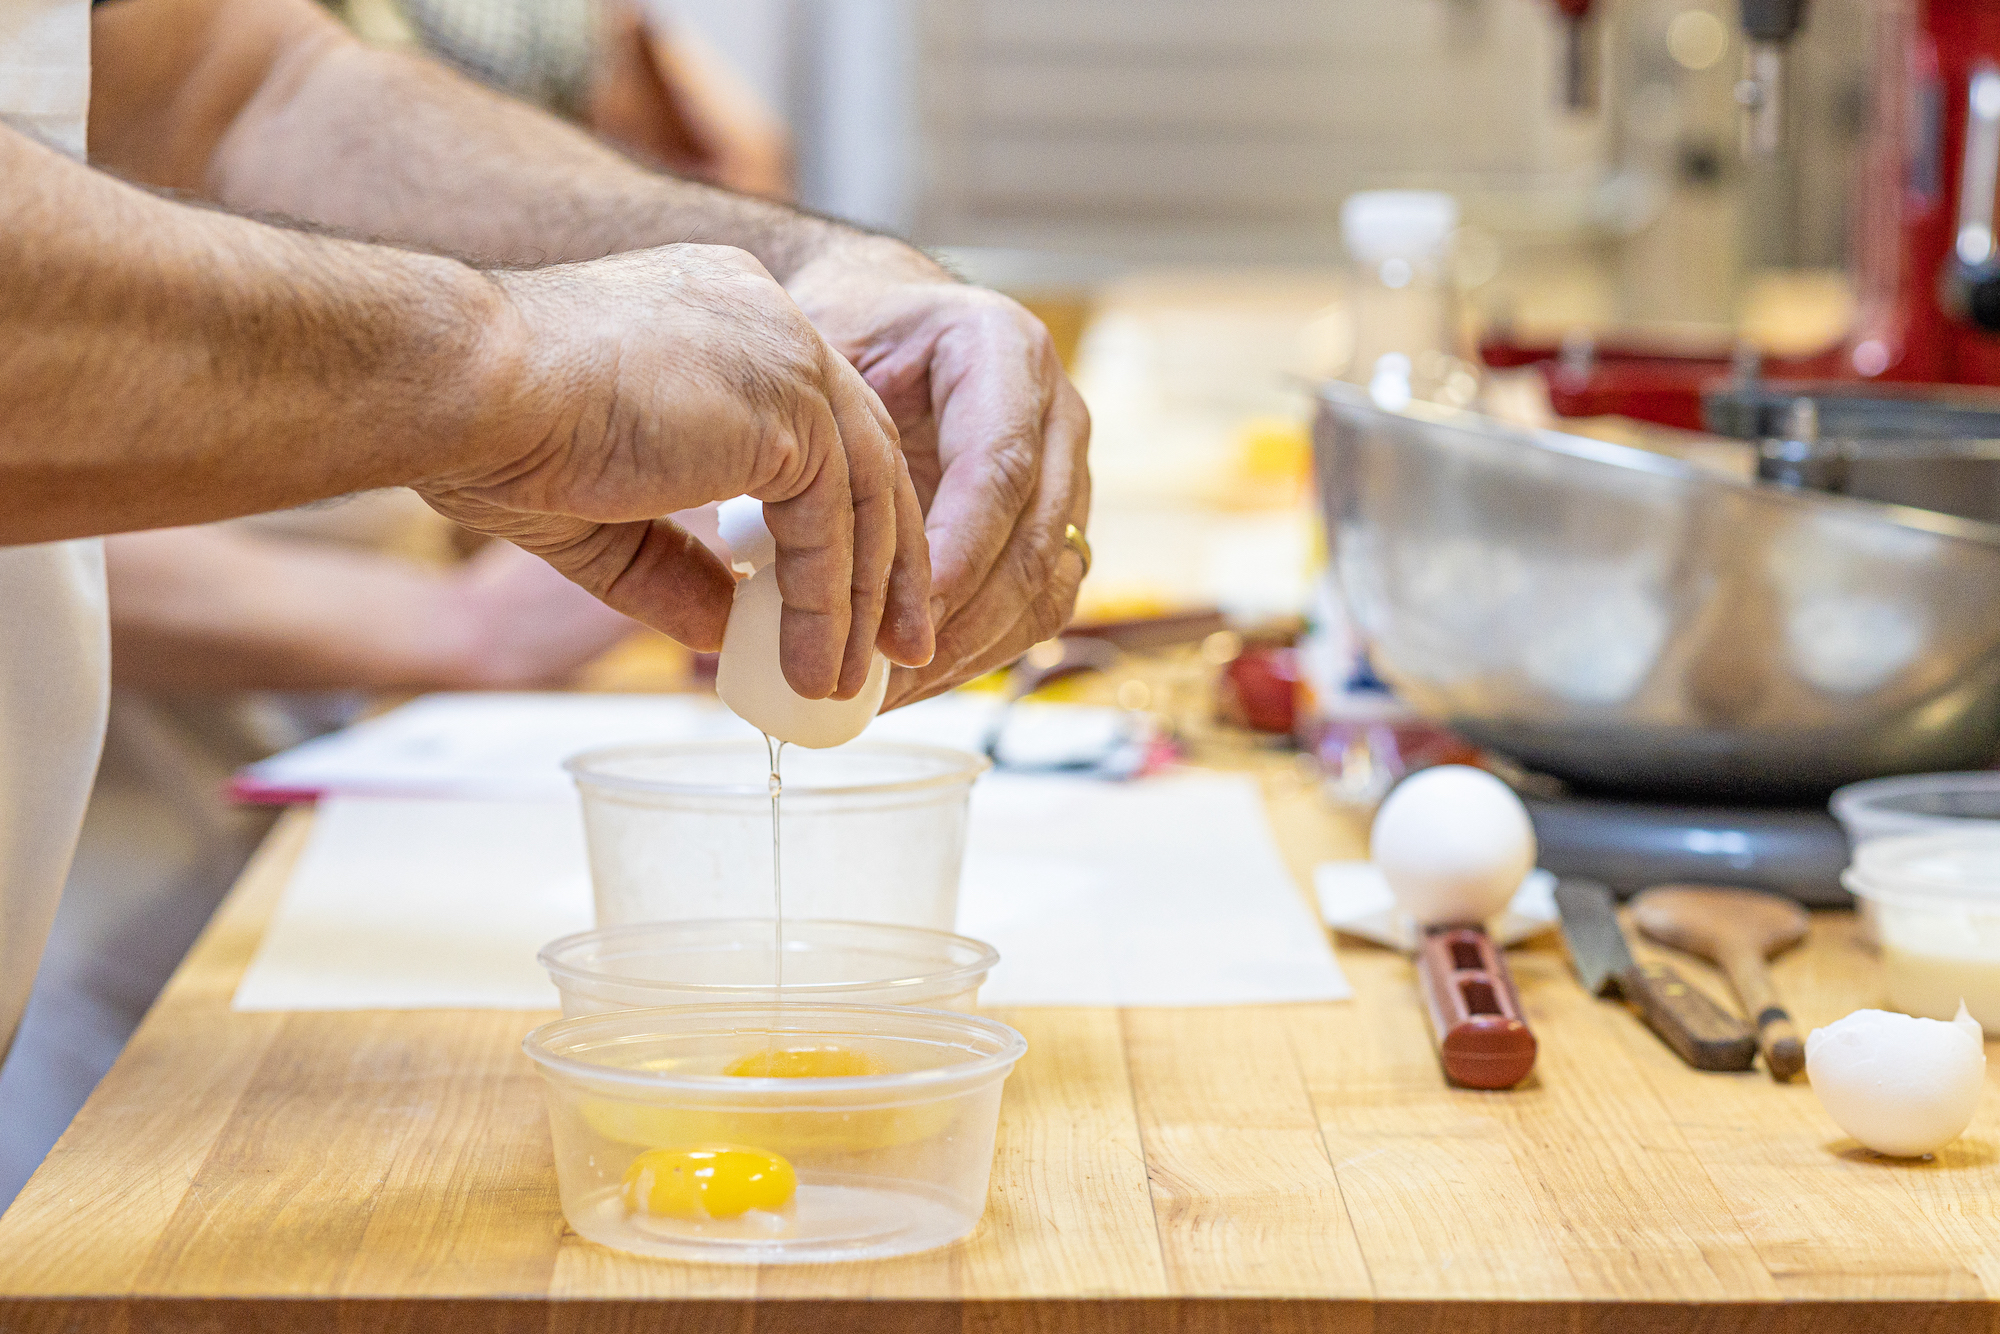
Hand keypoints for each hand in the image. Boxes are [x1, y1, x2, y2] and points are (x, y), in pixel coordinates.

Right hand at [420, 244, 931, 699]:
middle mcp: (769, 322)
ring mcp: (787, 355)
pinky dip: (830, 604)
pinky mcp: (790, 406)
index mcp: (724, 321)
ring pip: (865, 491)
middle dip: (885, 558)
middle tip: (894, 645)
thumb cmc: (491, 432)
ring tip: (851, 683)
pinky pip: (837, 523)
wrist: (462, 388)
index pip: (813, 422)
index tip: (842, 592)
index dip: (837, 512)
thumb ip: (672, 564)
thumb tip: (727, 629)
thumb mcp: (597, 515)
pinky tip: (814, 665)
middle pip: (864, 450)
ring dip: (862, 598)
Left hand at [786, 240, 1090, 707]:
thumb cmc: (849, 329)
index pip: (1000, 467)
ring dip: (973, 651)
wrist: (890, 321)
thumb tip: (765, 538)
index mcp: (1007, 352)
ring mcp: (1069, 476)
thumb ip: (819, 422)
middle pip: (1034, 541)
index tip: (906, 609)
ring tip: (892, 694)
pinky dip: (981, 653)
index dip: (959, 548)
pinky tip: (915, 683)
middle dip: (962, 619)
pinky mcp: (1057, 528)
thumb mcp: (825, 343)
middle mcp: (1058, 416)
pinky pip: (1038, 607)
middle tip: (887, 671)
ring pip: (1047, 588)